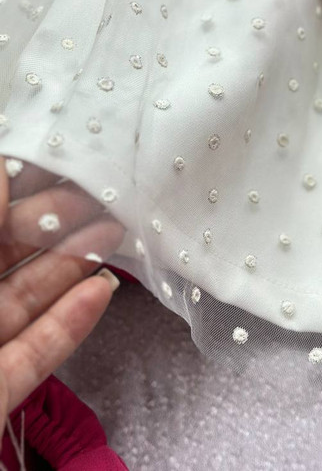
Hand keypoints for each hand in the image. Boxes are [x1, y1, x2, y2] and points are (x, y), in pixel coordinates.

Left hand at [0, 158, 123, 437]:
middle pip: (0, 256)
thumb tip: (0, 168)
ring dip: (70, 270)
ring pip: (20, 303)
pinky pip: (29, 355)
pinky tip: (100, 293)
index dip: (13, 190)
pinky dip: (66, 327)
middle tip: (98, 196)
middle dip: (52, 225)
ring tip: (113, 235)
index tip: (53, 163)